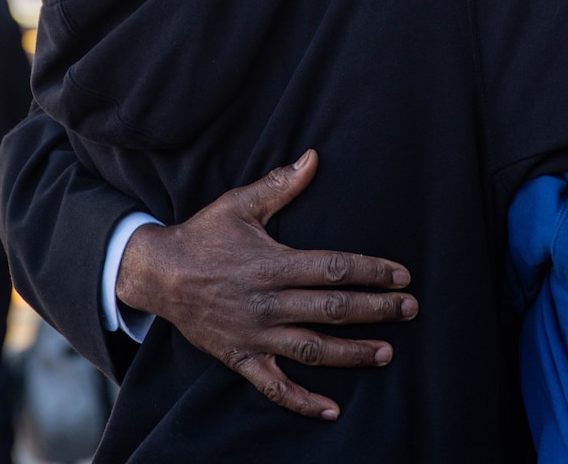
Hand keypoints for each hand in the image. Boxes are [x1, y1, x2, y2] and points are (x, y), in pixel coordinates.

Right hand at [115, 150, 416, 420]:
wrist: (157, 274)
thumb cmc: (203, 235)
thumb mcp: (239, 204)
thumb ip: (280, 185)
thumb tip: (314, 157)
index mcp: (272, 264)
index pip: (334, 269)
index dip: (372, 272)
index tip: (402, 276)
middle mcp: (268, 303)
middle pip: (333, 309)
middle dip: (377, 310)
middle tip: (411, 309)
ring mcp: (255, 335)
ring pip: (313, 349)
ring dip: (353, 353)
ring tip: (387, 353)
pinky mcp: (241, 358)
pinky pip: (274, 386)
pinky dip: (302, 401)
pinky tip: (332, 410)